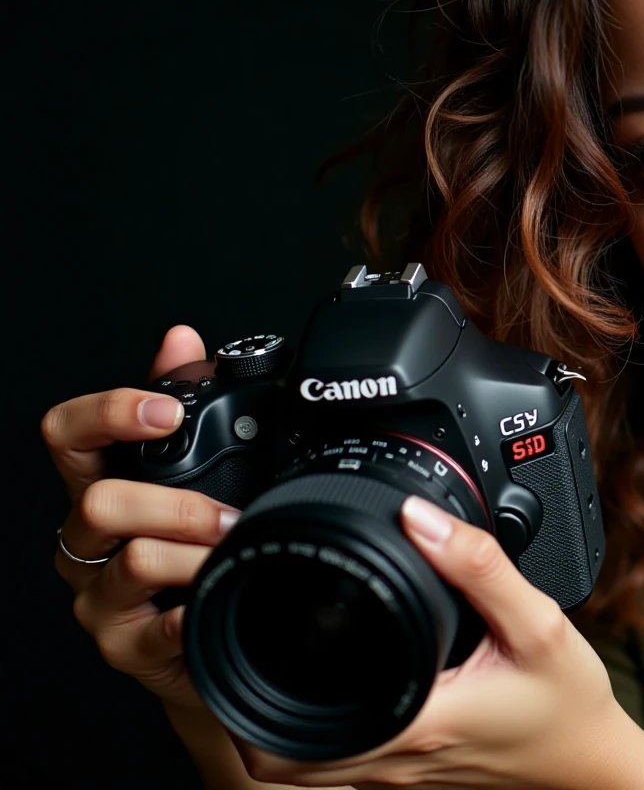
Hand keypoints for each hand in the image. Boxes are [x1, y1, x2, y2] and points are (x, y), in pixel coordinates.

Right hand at [42, 325, 240, 709]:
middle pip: (98, 502)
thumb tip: (179, 338)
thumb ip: (186, 401)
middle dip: (176, 503)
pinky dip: (195, 609)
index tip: (164, 413)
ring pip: (132, 561)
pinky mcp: (125, 646)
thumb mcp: (199, 472)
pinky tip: (215, 602)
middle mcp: (89, 541)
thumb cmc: (198, 550)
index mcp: (103, 485)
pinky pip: (158, 626)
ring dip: (196, 555)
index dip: (107, 414)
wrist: (213, 639)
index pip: (67, 435)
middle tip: (229, 514)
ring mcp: (100, 595)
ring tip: (235, 555)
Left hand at [237, 496, 643, 789]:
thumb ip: (478, 566)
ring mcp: (396, 773)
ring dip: (272, 718)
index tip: (232, 636)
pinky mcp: (410, 770)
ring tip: (268, 654)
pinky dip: (314, 724)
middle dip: (238, 706)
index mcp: (412, 720)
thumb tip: (417, 515)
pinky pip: (337, 759)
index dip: (240, 695)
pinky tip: (330, 679)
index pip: (286, 739)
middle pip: (272, 760)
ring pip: (300, 765)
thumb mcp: (538, 623)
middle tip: (234, 641)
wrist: (593, 761)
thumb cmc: (568, 702)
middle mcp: (392, 759)